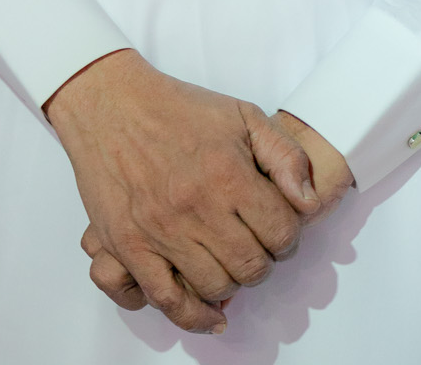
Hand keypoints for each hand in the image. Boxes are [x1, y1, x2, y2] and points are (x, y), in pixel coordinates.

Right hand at [76, 101, 355, 324]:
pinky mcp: (129, 247)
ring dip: (232, 284)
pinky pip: (166, 300)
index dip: (288, 235)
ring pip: (215, 287)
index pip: (281, 232)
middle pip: (251, 266)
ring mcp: (160, 231)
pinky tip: (209, 314)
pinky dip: (192, 316)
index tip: (278, 228)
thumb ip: (284, 155)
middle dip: (263, 262)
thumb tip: (308, 200)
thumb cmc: (178, 109)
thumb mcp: (243, 115)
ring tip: (230, 266)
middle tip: (255, 246)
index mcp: (228, 174)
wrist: (112, 105)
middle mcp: (196, 207)